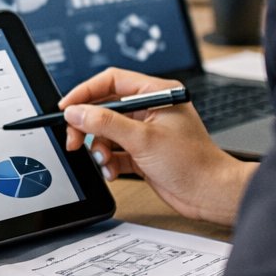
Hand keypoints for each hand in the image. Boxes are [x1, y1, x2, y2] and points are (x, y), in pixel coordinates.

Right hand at [60, 67, 255, 225]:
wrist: (210, 195)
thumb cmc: (193, 163)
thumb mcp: (143, 139)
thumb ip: (105, 123)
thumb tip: (76, 112)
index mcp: (156, 93)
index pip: (111, 81)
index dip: (85, 92)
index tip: (66, 107)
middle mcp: (149, 109)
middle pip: (103, 107)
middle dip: (87, 126)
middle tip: (74, 140)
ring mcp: (144, 131)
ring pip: (106, 132)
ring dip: (99, 148)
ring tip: (103, 161)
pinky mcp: (141, 151)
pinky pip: (113, 150)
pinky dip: (108, 161)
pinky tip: (111, 171)